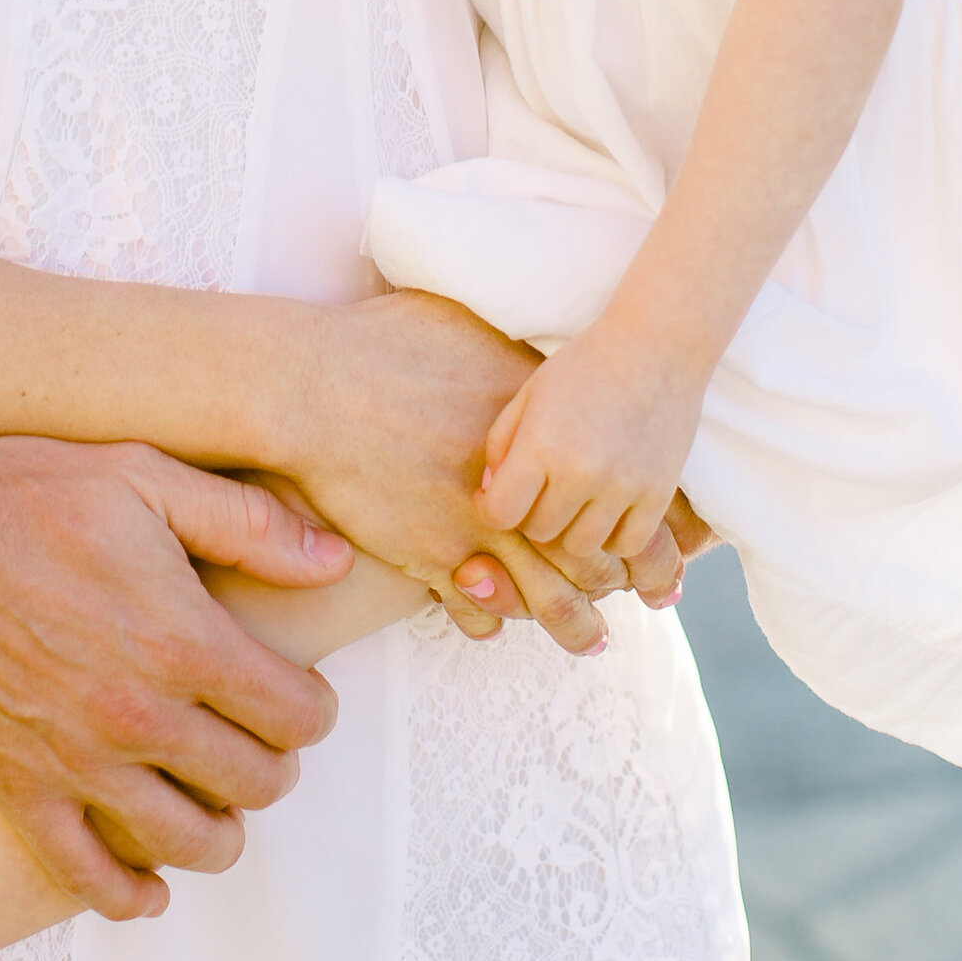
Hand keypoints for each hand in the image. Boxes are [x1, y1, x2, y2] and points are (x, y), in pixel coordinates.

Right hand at [0, 434, 350, 922]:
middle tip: (258, 741)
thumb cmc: (21, 496)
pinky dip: (130, 896)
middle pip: (253, 783)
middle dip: (272, 765)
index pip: (296, 715)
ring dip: (219, 833)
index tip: (300, 695)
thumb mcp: (144, 477)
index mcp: (182, 640)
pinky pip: (88, 877)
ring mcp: (77, 763)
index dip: (312, 708)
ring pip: (187, 842)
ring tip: (215, 806)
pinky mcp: (18, 791)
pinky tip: (150, 886)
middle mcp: (138, 715)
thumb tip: (333, 556)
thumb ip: (247, 523)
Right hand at [292, 290, 645, 653]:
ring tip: (592, 638)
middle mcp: (525, 485)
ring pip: (551, 598)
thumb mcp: (458, 322)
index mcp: (540, 428)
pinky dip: (493, 621)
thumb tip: (517, 328)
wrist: (311, 388)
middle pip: (596, 553)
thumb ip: (500, 337)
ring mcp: (483, 529)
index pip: (614, 488)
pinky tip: (498, 623)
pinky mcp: (436, 558)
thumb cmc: (377, 344)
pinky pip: (481, 611)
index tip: (651, 535)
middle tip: (635, 593)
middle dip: (620, 580)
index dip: (642, 522)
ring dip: (576, 624)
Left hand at [478, 328, 705, 564]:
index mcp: (541, 445)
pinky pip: (626, 545)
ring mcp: (622, 488)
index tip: (496, 495)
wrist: (656, 346)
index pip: (501, 513)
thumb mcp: (529, 394)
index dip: (490, 509)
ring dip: (571, 529)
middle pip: (539, 532)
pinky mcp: (657, 495)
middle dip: (531, 514)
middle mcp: (580, 473)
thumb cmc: (584, 366)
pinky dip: (612, 536)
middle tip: (540, 489)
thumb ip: (501, 444)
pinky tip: (607, 509)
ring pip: (581, 547)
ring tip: (574, 500)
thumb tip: (491, 493)